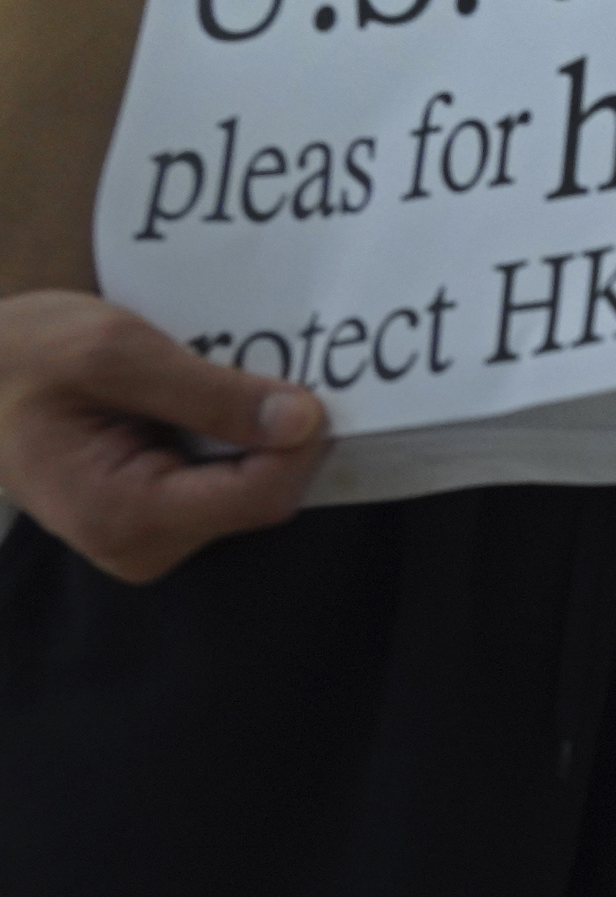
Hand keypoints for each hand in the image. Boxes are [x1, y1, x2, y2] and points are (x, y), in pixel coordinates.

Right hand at [0, 291, 329, 583]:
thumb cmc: (16, 358)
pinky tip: (209, 393)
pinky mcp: (155, 515)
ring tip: (223, 372)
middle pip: (265, 495)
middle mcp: (144, 544)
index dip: (298, 440)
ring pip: (251, 486)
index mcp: (128, 515)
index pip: (264, 496)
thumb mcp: (111, 351)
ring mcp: (150, 535)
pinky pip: (223, 478)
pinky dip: (231, 434)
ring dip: (254, 428)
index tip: (305, 384)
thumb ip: (208, 391)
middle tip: (264, 364)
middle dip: (278, 432)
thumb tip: (301, 420)